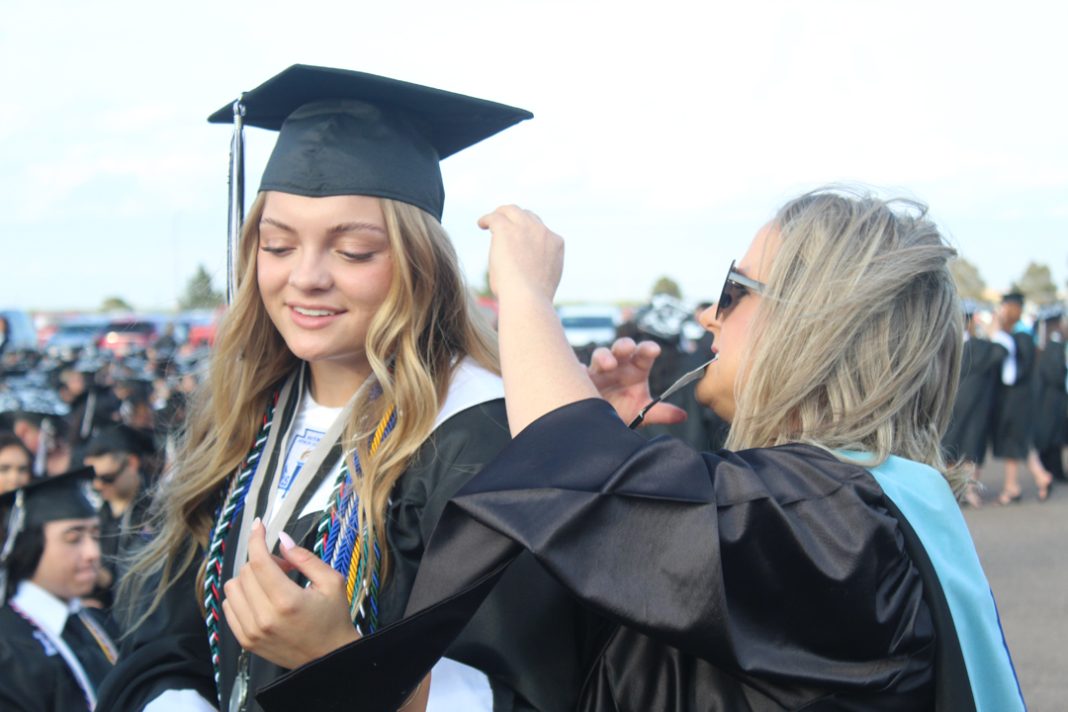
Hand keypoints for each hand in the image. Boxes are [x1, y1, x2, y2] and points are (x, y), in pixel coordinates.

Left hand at [222, 520, 358, 668]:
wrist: (329, 658)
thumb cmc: (334, 618)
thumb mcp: (331, 582)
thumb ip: (305, 558)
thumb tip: (281, 539)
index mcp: (287, 601)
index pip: (259, 561)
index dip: (257, 538)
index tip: (259, 525)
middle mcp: (264, 618)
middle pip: (246, 572)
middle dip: (263, 561)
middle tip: (285, 567)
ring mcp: (251, 632)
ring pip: (232, 587)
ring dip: (249, 578)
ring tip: (272, 584)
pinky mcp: (245, 641)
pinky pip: (228, 606)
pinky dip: (241, 595)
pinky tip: (260, 597)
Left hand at [478, 205, 562, 302]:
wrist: (528, 298)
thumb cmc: (532, 300)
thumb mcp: (542, 281)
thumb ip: (535, 269)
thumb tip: (520, 272)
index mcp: (556, 244)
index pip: (542, 232)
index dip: (530, 234)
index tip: (520, 240)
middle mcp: (543, 232)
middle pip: (529, 216)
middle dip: (517, 220)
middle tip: (505, 226)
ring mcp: (526, 228)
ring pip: (512, 211)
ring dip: (501, 215)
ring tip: (491, 221)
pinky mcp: (507, 229)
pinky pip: (495, 217)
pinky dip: (487, 219)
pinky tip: (481, 224)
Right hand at [588, 338, 686, 425]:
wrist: (598, 424)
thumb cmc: (622, 411)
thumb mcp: (642, 414)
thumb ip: (661, 413)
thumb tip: (683, 415)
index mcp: (636, 370)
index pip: (644, 354)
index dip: (648, 349)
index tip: (654, 350)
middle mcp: (618, 366)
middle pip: (622, 348)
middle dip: (625, 346)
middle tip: (628, 349)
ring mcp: (599, 370)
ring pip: (600, 355)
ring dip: (604, 356)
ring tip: (609, 365)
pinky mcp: (581, 378)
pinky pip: (578, 369)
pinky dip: (580, 369)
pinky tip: (581, 372)